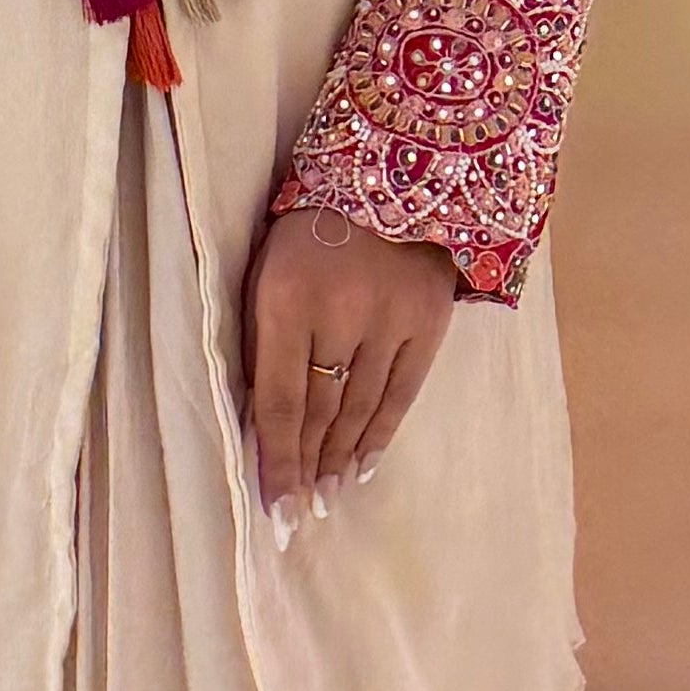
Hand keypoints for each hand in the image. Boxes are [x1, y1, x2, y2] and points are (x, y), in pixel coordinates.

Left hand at [243, 206, 456, 514]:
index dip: (277, 461)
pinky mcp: (428, 322)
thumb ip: (262, 341)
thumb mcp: (265, 273)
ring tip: (328, 497)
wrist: (390, 175)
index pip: (280, 401)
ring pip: (361, 410)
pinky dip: (382, 435)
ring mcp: (390, 320)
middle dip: (307, 470)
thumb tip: (260, 422)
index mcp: (286, 299)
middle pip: (322, 413)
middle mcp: (341, 315)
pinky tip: (365, 466)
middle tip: (300, 515)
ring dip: (341, 460)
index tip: (275, 511)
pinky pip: (403, 393)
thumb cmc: (307, 230)